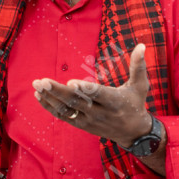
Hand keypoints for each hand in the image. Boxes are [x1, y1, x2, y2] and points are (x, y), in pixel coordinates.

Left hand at [32, 43, 152, 147]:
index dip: (85, 89)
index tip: (70, 82)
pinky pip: (64, 116)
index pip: (98, 95)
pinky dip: (50, 107)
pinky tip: (38, 96)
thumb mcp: (140, 85)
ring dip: (50, 98)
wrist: (133, 133)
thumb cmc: (135, 103)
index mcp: (114, 101)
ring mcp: (89, 120)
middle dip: (58, 92)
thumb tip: (142, 45)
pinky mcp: (82, 125)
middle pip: (76, 102)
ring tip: (36, 86)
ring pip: (67, 110)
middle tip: (42, 81)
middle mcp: (100, 112)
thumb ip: (138, 66)